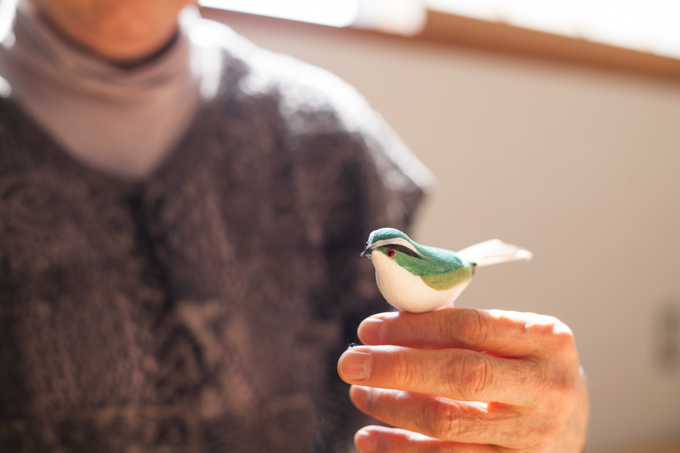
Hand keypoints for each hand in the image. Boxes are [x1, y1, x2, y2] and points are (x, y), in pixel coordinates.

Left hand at [337, 308, 588, 451]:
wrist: (570, 426)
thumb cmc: (525, 371)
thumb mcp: (511, 342)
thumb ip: (459, 332)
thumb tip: (384, 331)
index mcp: (547, 340)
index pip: (470, 326)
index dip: (413, 327)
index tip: (369, 329)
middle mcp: (548, 389)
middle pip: (461, 375)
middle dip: (396, 368)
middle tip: (350, 363)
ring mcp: (535, 438)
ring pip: (449, 424)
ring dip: (392, 409)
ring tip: (359, 395)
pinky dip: (400, 449)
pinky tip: (370, 439)